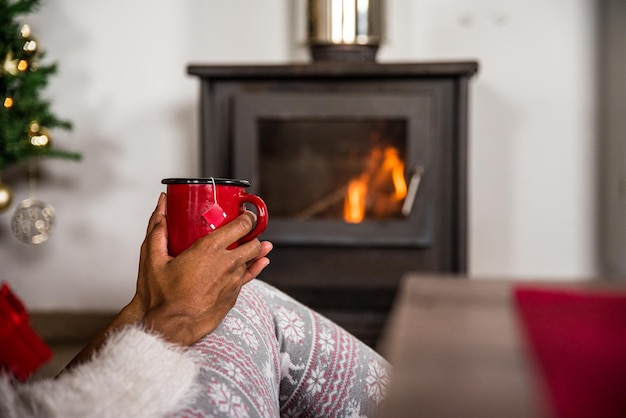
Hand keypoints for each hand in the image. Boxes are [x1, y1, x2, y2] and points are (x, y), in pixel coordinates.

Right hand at [129, 192, 272, 345]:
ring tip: (251, 244)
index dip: (248, 217)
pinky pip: (248, 278)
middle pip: (254, 243)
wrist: (168, 328)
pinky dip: (252, 268)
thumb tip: (162, 204)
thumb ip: (158, 227)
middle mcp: (227, 265)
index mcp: (210, 250)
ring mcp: (233, 282)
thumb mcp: (153, 258)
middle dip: (252, 235)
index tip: (245, 213)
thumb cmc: (160, 296)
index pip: (242, 226)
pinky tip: (258, 263)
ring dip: (253, 252)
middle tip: (245, 230)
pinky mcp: (233, 297)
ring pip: (253, 261)